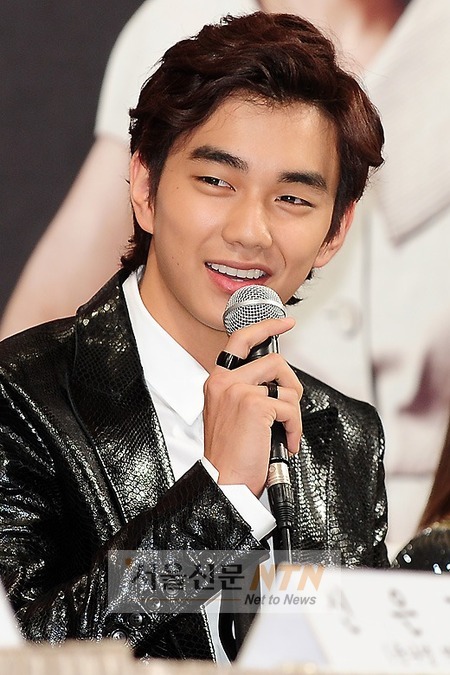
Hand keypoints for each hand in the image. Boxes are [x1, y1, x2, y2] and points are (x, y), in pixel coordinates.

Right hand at [203, 317, 301, 496]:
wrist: (224, 481)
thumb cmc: (230, 454)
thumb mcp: (230, 414)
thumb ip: (245, 391)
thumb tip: (276, 382)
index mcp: (217, 381)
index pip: (240, 340)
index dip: (266, 326)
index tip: (285, 322)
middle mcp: (225, 381)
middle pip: (275, 362)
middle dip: (292, 385)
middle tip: (290, 406)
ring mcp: (239, 391)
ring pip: (287, 386)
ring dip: (293, 411)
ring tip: (283, 430)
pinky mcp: (255, 405)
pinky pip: (291, 408)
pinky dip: (294, 428)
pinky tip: (286, 441)